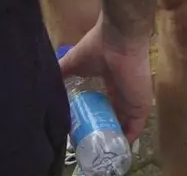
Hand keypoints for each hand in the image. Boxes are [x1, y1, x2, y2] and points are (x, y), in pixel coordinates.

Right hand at [58, 15, 151, 143]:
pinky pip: (135, 128)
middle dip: (102, 128)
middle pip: (113, 115)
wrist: (118, 38)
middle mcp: (122, 91)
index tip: (79, 126)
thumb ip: (62, 72)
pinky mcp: (141, 105)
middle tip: (86, 140)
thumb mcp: (72, 62)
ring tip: (97, 147)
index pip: (104, 103)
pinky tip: (113, 146)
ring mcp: (132, 99)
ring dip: (112, 135)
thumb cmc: (97, 47)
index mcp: (110, 81)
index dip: (94, 115)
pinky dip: (126, 138)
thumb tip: (45, 82)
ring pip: (123, 124)